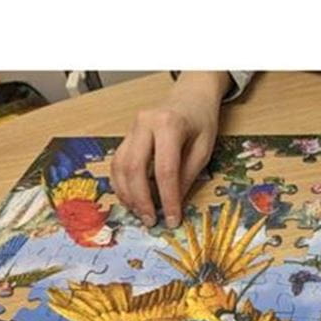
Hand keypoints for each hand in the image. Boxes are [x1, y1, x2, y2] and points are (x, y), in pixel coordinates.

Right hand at [111, 72, 228, 227]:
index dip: (168, 198)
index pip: (165, 170)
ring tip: (141, 214)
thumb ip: (187, 175)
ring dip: (128, 195)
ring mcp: (130, 129)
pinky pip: (117, 163)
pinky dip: (122, 184)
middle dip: (141, 199)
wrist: (190, 98)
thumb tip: (173, 204)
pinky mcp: (125, 136)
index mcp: (169, 125)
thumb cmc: (201, 122)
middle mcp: (144, 124)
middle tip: (151, 221)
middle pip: (134, 168)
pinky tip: (131, 200)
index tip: (172, 220)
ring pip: (120, 166)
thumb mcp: (204, 149)